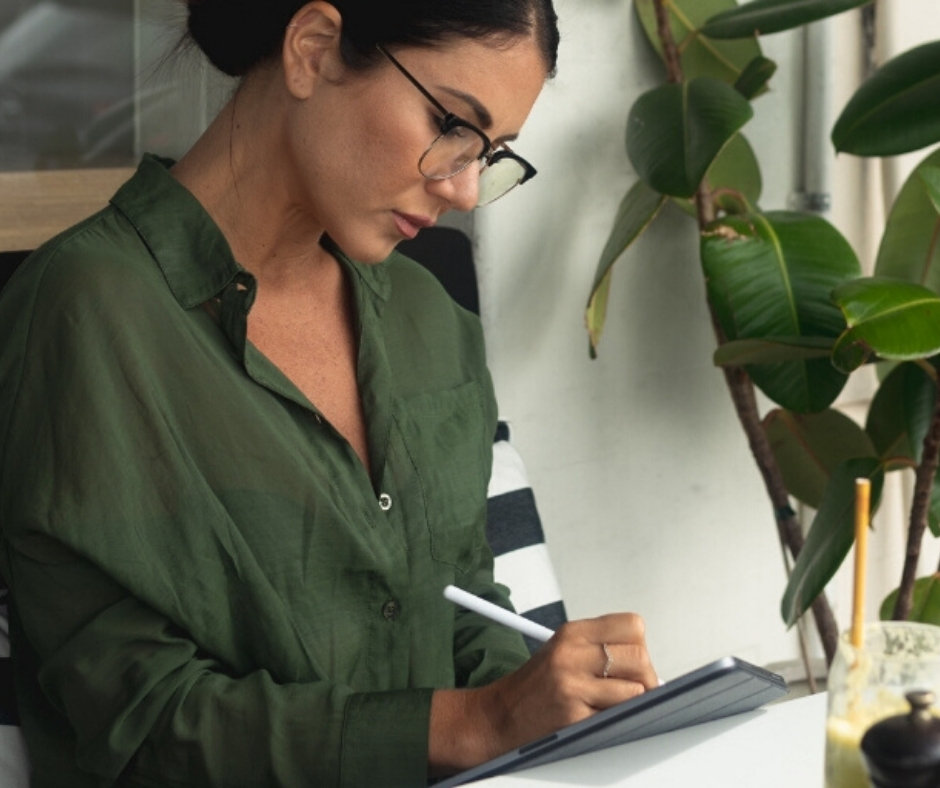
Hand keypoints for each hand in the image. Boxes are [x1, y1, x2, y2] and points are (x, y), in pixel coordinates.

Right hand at [429, 612, 657, 773]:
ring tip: (615, 706)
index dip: (640, 646)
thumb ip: (600, 650)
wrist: (497, 716)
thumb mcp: (563, 652)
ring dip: (633, 703)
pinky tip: (599, 718)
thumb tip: (647, 665)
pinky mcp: (573, 714)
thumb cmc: (534, 687)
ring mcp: (572, 684)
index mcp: (571, 632)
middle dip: (646, 678)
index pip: (632, 625)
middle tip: (636, 690)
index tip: (634, 662)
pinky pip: (617, 717)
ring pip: (635, 690)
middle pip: (639, 658)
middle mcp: (571, 653)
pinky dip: (616, 720)